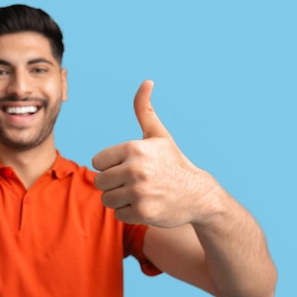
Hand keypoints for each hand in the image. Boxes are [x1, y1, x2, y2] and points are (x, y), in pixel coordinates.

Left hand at [92, 80, 213, 227]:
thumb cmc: (173, 163)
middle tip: (134, 183)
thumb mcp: (159, 135)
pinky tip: (146, 205)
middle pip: (100, 182)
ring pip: (107, 199)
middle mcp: (135, 169)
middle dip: (114, 184)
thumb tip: (146, 81)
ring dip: (120, 199)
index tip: (128, 167)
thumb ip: (144, 110)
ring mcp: (139, 192)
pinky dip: (129, 213)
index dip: (111, 166)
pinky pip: (118, 214)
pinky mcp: (143, 212)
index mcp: (134, 148)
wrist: (198, 195)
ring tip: (140, 193)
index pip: (98, 162)